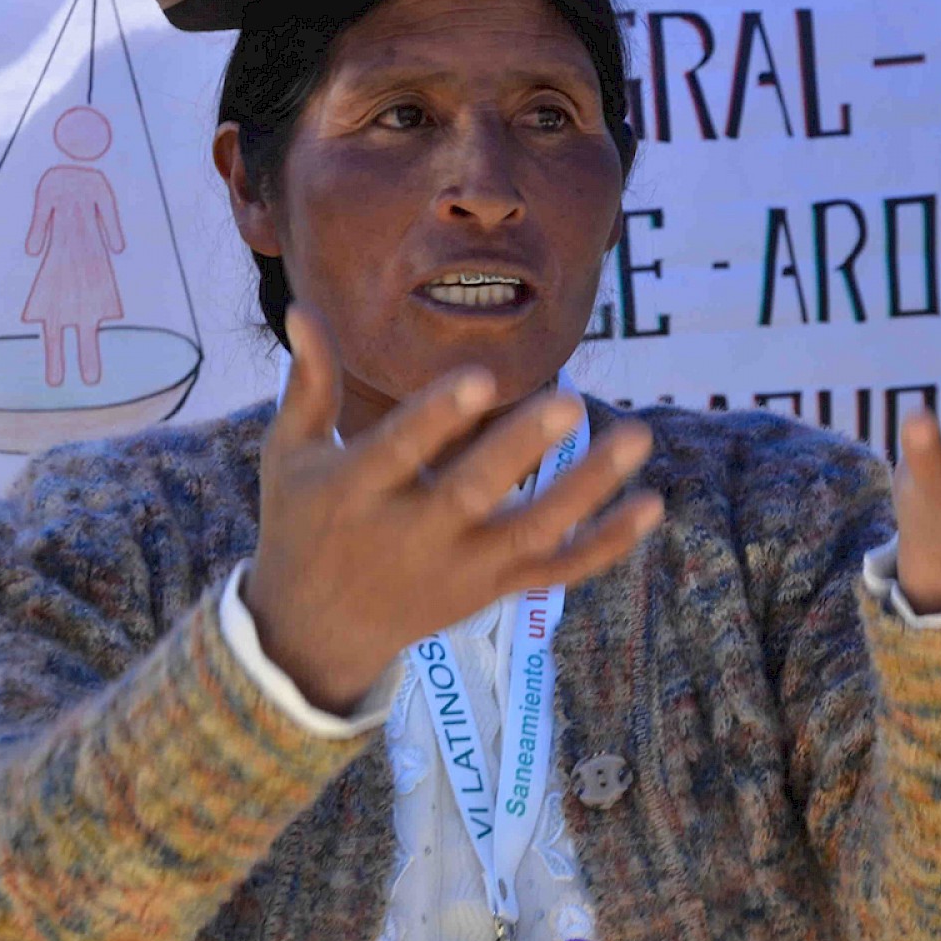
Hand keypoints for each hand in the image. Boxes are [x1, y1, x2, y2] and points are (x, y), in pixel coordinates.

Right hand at [242, 308, 664, 714]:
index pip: (399, 451)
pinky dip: (606, 546)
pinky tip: (651, 505)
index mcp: (357, 491)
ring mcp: (459, 569)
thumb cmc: (303, 523)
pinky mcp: (492, 592)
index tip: (482, 377)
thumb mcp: (290, 455)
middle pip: (473, 494)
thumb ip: (308, 384)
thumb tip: (303, 307)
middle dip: (521, 450)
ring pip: (531, 535)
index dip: (438, 418)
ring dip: (587, 491)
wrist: (315, 633)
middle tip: (572, 401)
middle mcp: (412, 535)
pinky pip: (556, 571)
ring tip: (636, 437)